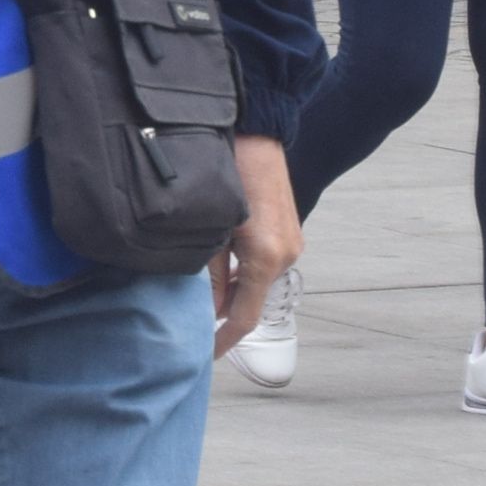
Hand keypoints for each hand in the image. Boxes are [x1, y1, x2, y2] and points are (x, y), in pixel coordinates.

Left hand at [207, 135, 300, 359]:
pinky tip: (218, 267)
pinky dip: (242, 272)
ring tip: (200, 294)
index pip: (245, 316)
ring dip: (232, 290)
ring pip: (257, 282)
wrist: (258, 131)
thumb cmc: (230, 169)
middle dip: (224, 313)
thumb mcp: (212, 226)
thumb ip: (207, 271)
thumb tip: (202, 309)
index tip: (206, 355)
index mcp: (266, 257)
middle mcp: (286, 254)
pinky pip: (264, 264)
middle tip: (193, 321)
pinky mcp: (289, 231)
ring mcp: (291, 242)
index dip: (224, 339)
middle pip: (252, 300)